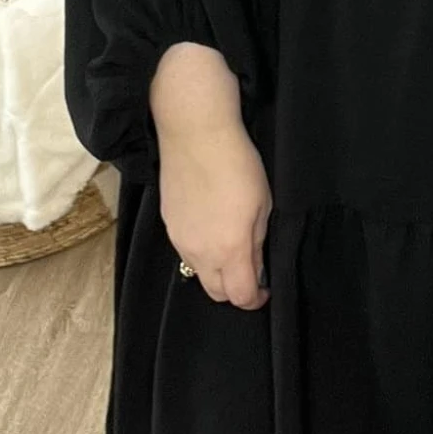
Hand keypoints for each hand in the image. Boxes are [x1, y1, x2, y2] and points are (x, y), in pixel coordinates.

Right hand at [157, 110, 271, 311]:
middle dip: (234, 289)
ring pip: (198, 273)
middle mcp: (201, 253)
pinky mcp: (168, 225)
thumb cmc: (238, 164)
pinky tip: (210, 228)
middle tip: (249, 270)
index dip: (255, 299)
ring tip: (230, 247)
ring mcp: (180, 240)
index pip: (240, 296)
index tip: (264, 289)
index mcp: (230, 249)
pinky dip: (200, 252)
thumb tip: (256, 267)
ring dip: (216, 272)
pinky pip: (185, 252)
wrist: (196, 134)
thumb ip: (258, 243)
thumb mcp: (264, 204)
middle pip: (216, 293)